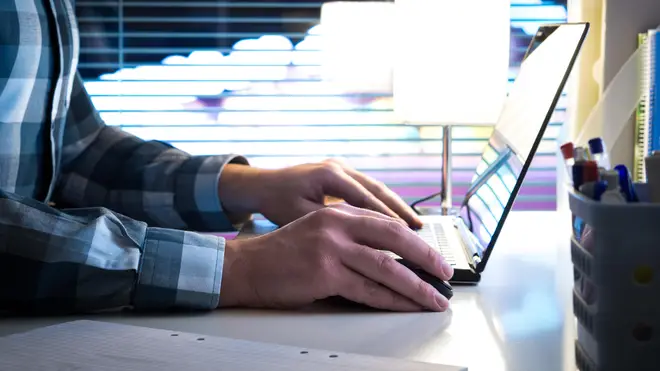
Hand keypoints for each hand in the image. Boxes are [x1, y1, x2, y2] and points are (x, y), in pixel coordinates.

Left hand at [218, 159, 422, 228]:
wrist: (262, 184)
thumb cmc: (276, 200)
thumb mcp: (298, 215)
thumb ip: (327, 224)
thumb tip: (356, 240)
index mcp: (330, 174)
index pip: (365, 197)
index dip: (386, 216)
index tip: (404, 233)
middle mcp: (340, 167)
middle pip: (378, 189)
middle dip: (400, 210)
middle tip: (420, 229)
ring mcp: (342, 169)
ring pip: (376, 189)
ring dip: (395, 207)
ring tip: (415, 226)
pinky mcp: (341, 176)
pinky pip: (368, 191)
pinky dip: (382, 206)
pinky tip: (394, 221)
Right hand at [218, 204, 452, 310]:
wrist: (248, 266)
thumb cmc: (282, 254)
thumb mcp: (319, 231)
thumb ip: (351, 237)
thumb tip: (390, 258)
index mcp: (339, 212)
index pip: (388, 224)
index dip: (415, 242)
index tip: (432, 256)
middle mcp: (337, 224)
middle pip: (395, 239)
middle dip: (426, 258)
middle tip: (445, 274)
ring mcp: (332, 248)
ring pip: (387, 267)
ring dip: (416, 286)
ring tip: (433, 298)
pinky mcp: (325, 272)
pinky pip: (368, 290)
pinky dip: (391, 300)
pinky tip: (405, 306)